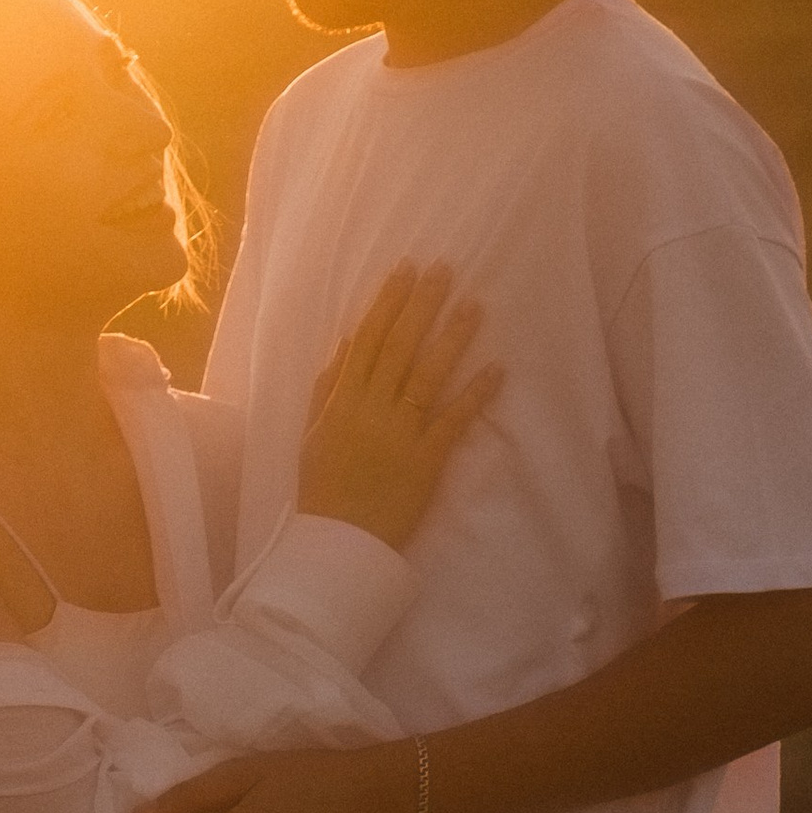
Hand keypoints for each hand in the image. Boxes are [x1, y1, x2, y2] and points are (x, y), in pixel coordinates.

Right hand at [297, 262, 498, 550]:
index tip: (406, 270)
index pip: (367, 340)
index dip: (388, 303)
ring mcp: (399, 434)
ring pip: (427, 375)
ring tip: (474, 305)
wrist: (337, 543)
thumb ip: (329, 386)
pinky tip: (496, 368)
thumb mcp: (315, 432)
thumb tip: (348, 339)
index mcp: (342, 400)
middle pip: (399, 347)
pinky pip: (452, 421)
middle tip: (445, 269)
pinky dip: (474, 394)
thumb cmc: (324, 489)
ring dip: (452, 338)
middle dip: (422, 306)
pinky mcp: (426, 460)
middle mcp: (371, 409)